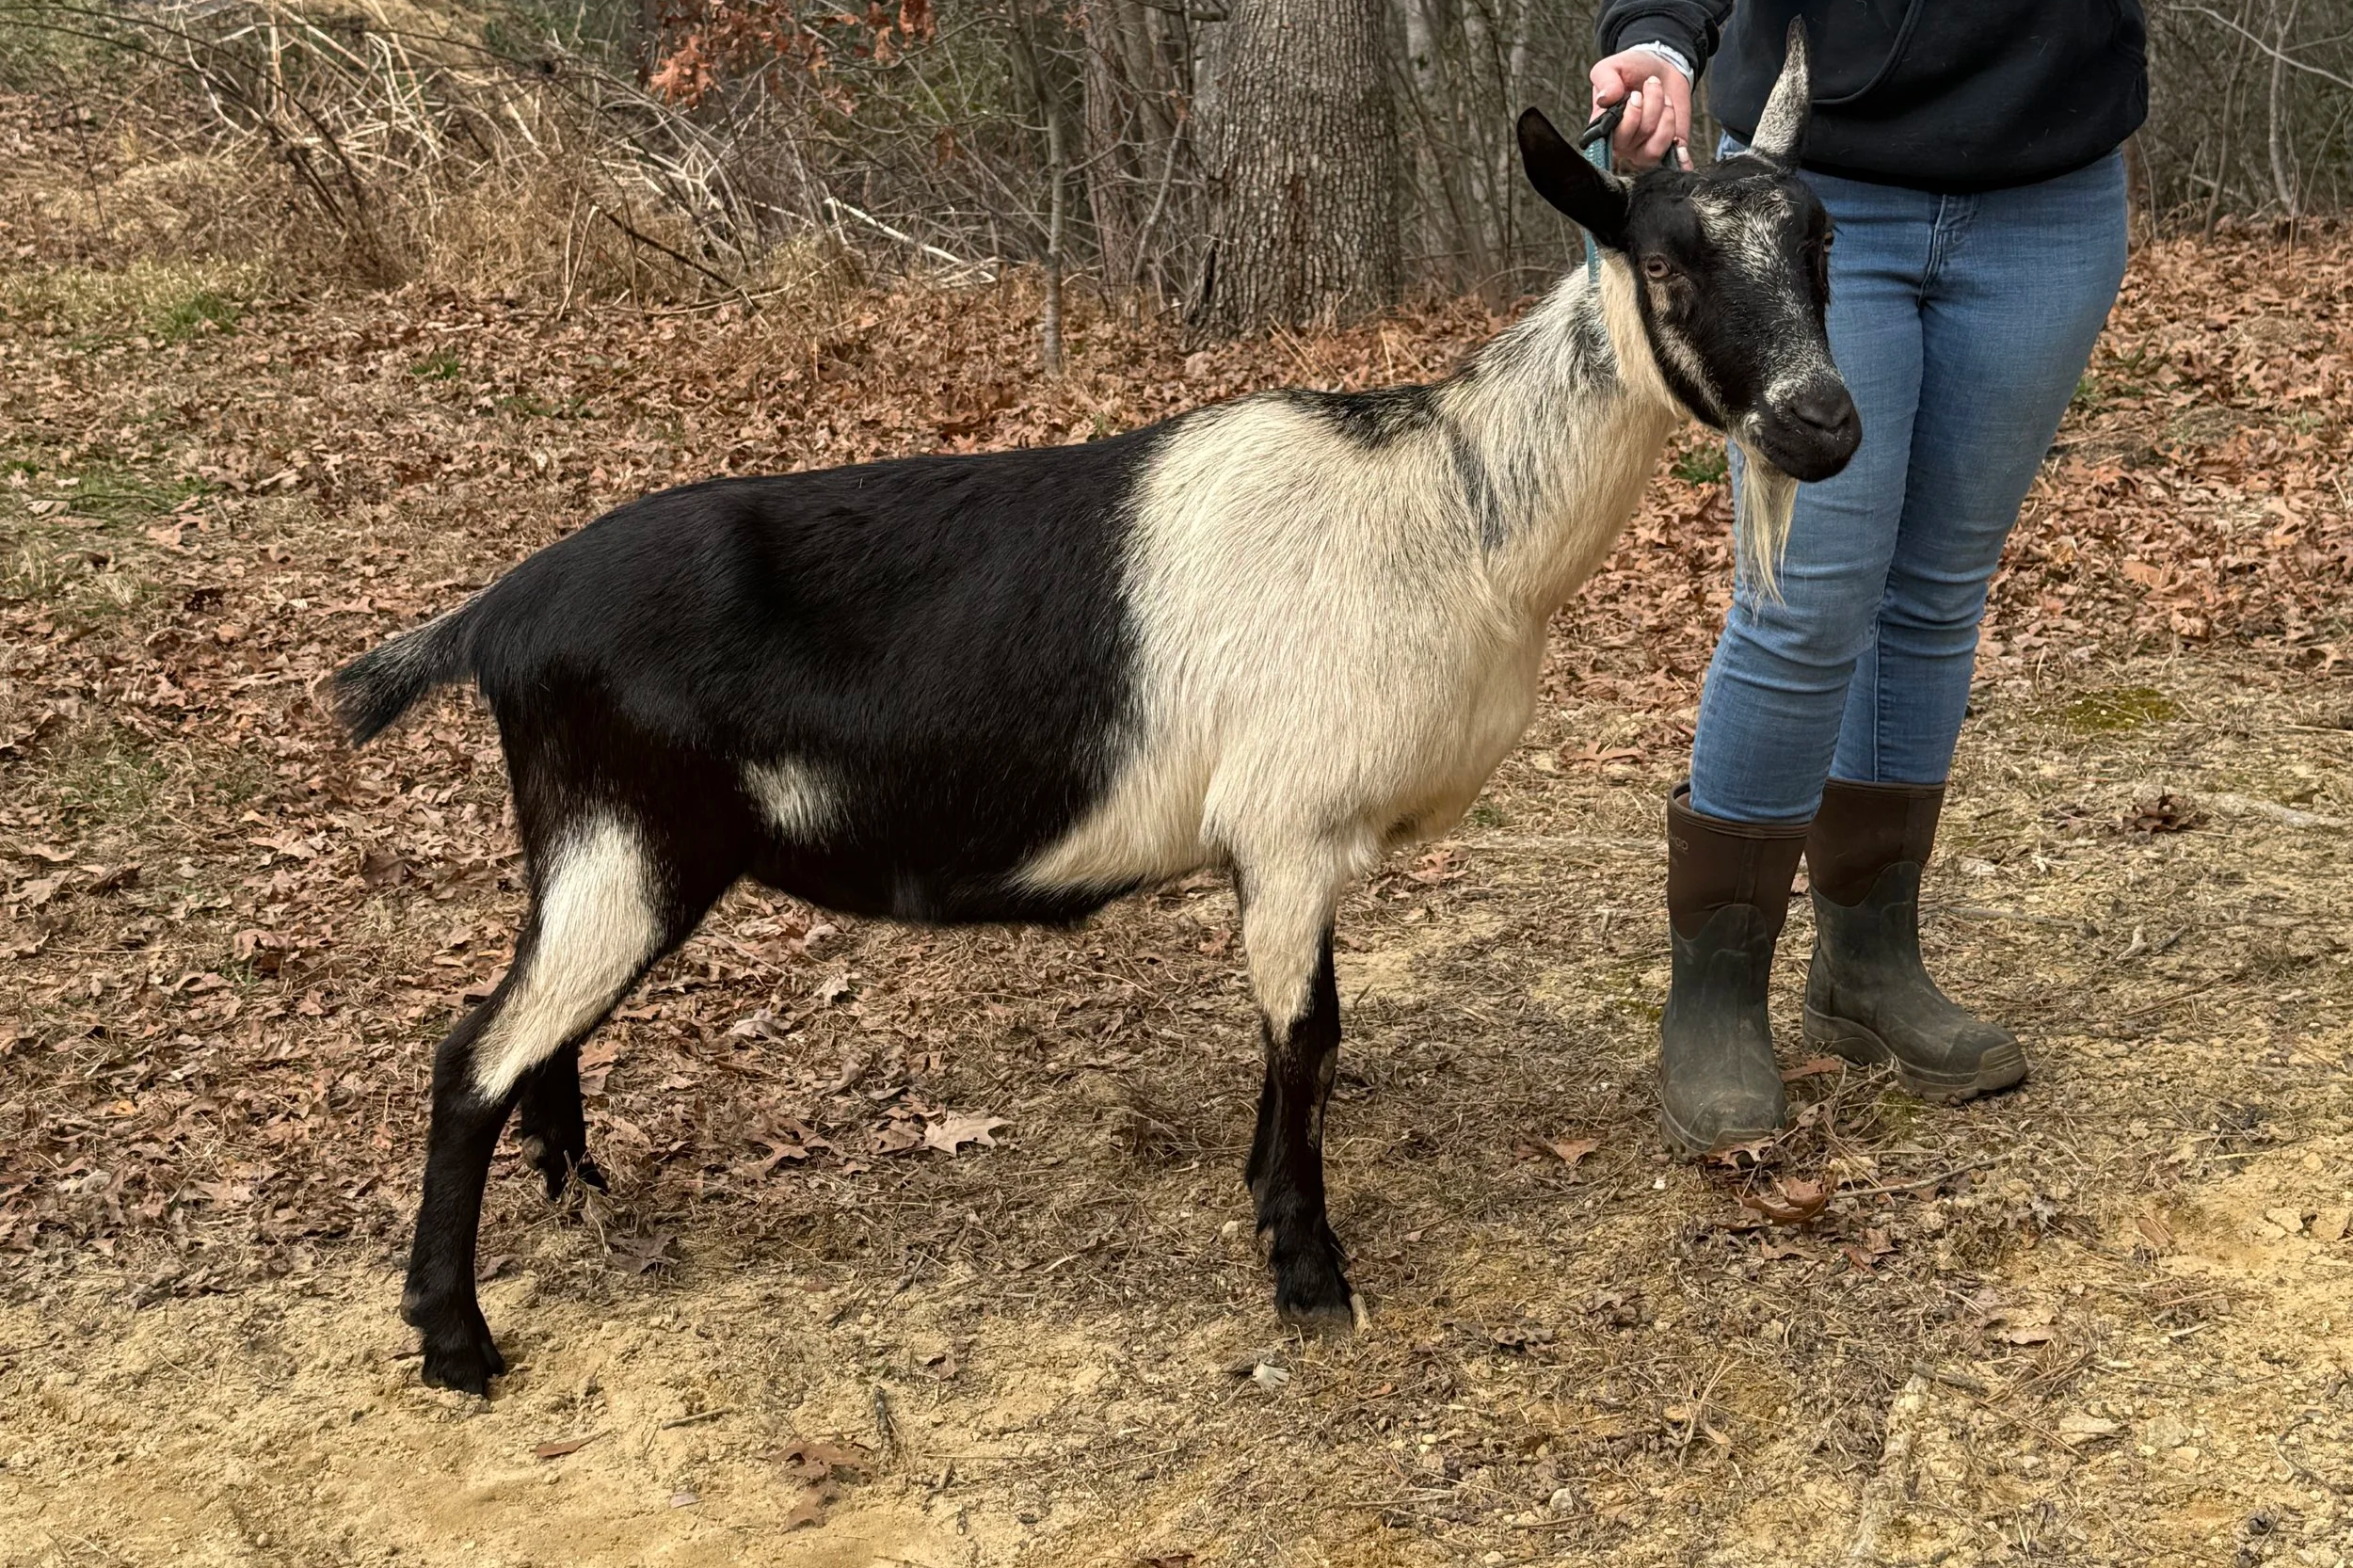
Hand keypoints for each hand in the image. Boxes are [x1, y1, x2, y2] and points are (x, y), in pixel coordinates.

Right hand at [1589, 48, 1691, 170]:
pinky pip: (1669, 158)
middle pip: (1636, 138)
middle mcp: (1621, 144)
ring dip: (1666, 117)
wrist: (1663, 66)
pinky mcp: (1665, 152)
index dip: (1629, 117)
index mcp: (1604, 127)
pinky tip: (1678, 142)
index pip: (1611, 138)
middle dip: (1651, 106)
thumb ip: (1604, 79)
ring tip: (1665, 98)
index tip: (1636, 94)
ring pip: (1653, 149)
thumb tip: (1605, 99)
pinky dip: (1677, 149)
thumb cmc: (1634, 69)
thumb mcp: (1612, 66)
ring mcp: (1642, 150)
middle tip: (1652, 85)